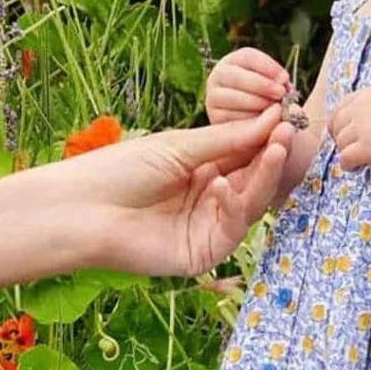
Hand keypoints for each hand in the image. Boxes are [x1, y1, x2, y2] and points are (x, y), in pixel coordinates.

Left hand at [78, 109, 291, 275]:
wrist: (82, 208)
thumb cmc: (121, 170)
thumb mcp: (178, 147)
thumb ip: (227, 139)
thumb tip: (273, 118)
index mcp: (202, 171)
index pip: (245, 154)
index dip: (266, 137)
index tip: (286, 116)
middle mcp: (209, 199)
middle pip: (253, 180)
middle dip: (272, 156)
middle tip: (288, 132)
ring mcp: (208, 227)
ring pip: (249, 203)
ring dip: (264, 177)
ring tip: (275, 148)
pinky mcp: (203, 253)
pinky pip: (232, 229)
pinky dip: (234, 205)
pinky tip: (226, 185)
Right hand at [207, 46, 293, 122]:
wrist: (246, 116)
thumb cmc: (265, 94)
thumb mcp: (270, 81)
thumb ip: (278, 81)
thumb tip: (285, 85)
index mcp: (234, 60)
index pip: (248, 57)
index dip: (268, 67)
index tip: (284, 78)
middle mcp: (219, 74)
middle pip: (238, 77)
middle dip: (263, 85)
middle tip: (281, 94)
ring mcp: (213, 95)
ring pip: (234, 98)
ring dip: (257, 104)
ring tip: (275, 109)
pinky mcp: (214, 115)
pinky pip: (231, 118)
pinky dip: (249, 119)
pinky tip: (264, 121)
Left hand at [327, 87, 370, 173]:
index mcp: (370, 94)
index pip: (342, 106)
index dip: (340, 121)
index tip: (344, 132)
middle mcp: (361, 108)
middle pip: (336, 124)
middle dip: (339, 137)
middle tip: (348, 148)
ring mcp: (361, 127)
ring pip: (340, 142)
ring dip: (346, 151)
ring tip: (357, 160)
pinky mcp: (364, 148)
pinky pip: (344, 158)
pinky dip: (347, 165)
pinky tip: (356, 168)